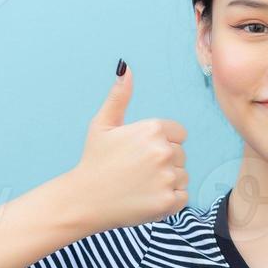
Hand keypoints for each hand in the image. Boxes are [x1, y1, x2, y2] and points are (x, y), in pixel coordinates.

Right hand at [63, 61, 188, 234]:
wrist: (84, 200)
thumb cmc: (94, 161)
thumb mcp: (103, 125)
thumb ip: (119, 96)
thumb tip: (125, 67)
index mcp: (151, 129)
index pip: (178, 134)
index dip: (161, 143)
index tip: (140, 154)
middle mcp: (163, 150)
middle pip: (181, 155)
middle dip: (164, 163)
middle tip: (136, 171)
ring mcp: (167, 177)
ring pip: (182, 176)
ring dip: (167, 182)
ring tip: (140, 185)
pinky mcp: (168, 200)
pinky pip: (182, 196)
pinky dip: (168, 200)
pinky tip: (146, 198)